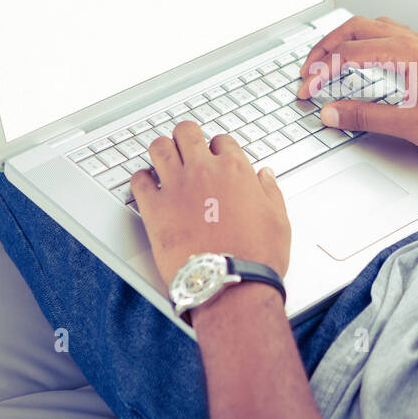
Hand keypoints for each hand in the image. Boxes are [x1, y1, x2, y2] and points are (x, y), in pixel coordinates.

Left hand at [129, 121, 291, 285]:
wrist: (231, 285)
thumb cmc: (256, 257)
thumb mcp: (278, 220)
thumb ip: (270, 191)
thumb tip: (265, 176)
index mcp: (235, 170)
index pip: (221, 140)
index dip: (217, 148)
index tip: (215, 158)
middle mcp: (204, 171)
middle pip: (186, 132)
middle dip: (186, 138)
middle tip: (186, 149)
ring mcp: (176, 188)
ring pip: (159, 147)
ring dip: (161, 151)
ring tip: (163, 161)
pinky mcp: (154, 209)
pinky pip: (138, 181)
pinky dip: (141, 180)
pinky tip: (147, 185)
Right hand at [296, 15, 417, 157]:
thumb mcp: (408, 125)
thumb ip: (365, 118)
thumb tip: (332, 113)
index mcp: (405, 53)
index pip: (347, 53)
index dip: (321, 72)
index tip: (308, 89)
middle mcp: (413, 41)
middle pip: (356, 28)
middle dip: (326, 46)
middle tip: (309, 68)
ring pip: (374, 27)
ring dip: (348, 40)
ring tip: (331, 60)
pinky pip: (391, 35)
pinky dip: (369, 43)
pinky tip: (367, 61)